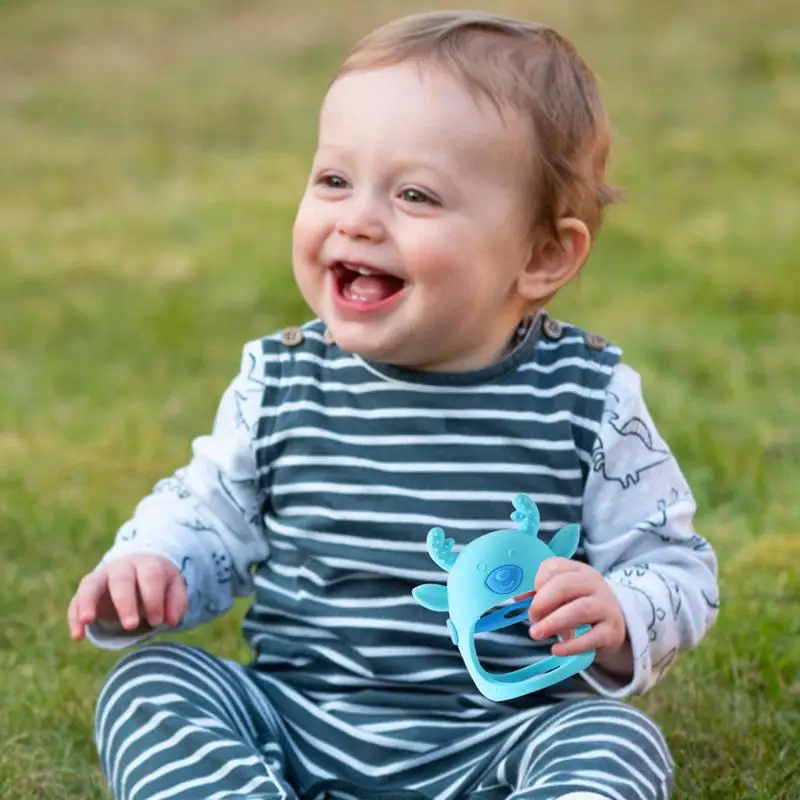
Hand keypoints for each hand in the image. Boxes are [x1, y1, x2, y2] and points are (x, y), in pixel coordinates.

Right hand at [67, 554, 186, 640]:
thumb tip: (172, 621)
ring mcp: (101, 577)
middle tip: (131, 626)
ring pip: (91, 584)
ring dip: (88, 602)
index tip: (158, 621)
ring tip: (87, 621)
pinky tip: (77, 636)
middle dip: (125, 602)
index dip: (154, 599)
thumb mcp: (173, 587)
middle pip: (121, 580)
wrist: (138, 568)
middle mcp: (122, 567)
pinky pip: (75, 601)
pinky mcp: (87, 591)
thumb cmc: (158, 582)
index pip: (151, 577)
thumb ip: (176, 602)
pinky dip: (74, 617)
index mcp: (147, 565)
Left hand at [524, 558, 628, 667]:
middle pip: (566, 585)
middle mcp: (594, 584)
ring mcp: (606, 607)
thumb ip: (542, 593)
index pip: (555, 567)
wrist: (613, 625)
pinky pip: (592, 637)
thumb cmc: (578, 605)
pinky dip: (572, 645)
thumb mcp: (563, 594)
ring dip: (554, 622)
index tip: (528, 598)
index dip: (537, 582)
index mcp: (578, 570)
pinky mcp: (612, 632)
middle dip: (543, 602)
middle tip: (531, 617)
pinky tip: (557, 650)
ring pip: (580, 609)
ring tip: (536, 634)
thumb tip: (518, 598)